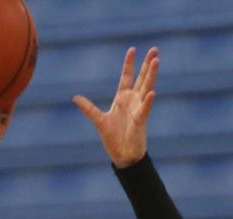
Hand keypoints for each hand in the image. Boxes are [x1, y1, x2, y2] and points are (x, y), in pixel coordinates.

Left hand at [73, 46, 158, 167]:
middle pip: (141, 78)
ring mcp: (138, 109)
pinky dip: (147, 102)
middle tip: (154, 49)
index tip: (132, 49)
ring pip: (146, 87)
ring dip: (151, 75)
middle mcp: (133, 100)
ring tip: (156, 61)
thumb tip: (75, 97)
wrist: (122, 155)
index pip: (127, 77)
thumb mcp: (99, 120)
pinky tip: (151, 93)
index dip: (129, 64)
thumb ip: (89, 109)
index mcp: (122, 98)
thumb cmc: (113, 138)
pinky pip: (145, 109)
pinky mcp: (141, 120)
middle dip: (147, 64)